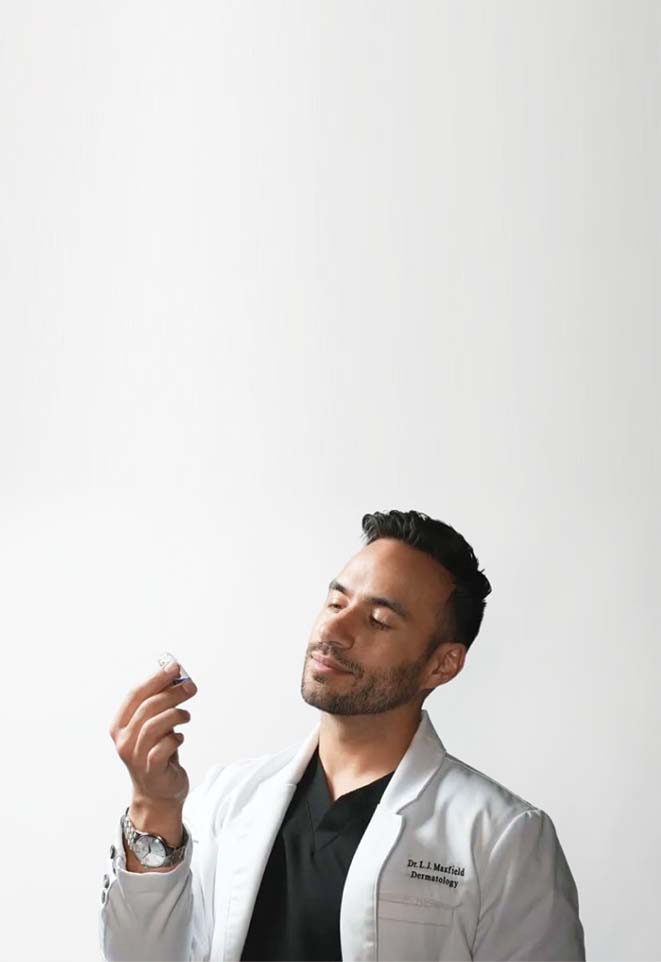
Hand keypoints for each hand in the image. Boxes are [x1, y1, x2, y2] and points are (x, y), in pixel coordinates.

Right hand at [109, 659, 197, 806]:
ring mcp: (135, 756)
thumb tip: (177, 676)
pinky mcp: (151, 770)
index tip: (174, 667)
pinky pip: (164, 746)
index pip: (134, 694)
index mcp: (119, 725)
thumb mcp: (155, 726)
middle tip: (190, 687)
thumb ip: (161, 704)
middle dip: (172, 692)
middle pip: (147, 706)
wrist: (158, 794)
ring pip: (155, 724)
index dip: (155, 678)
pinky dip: (176, 737)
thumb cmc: (157, 754)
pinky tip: (180, 738)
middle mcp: (123, 740)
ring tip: (186, 716)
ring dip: (176, 714)